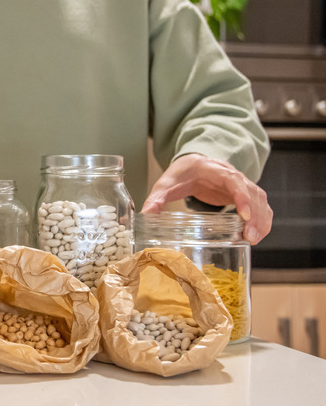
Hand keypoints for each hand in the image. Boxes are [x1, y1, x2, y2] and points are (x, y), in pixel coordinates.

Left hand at [141, 154, 272, 244]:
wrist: (193, 165)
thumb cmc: (182, 173)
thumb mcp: (167, 183)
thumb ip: (157, 198)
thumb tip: (145, 214)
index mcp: (215, 170)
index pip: (235, 181)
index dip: (242, 197)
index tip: (244, 215)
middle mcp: (233, 176)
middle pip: (252, 193)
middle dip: (254, 216)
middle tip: (249, 237)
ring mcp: (242, 186)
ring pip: (260, 201)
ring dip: (261, 220)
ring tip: (253, 240)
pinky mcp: (244, 196)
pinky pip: (259, 207)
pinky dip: (261, 221)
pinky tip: (256, 237)